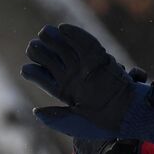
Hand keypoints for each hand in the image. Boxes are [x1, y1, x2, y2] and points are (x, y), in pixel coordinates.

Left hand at [21, 24, 153, 148]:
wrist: (127, 115)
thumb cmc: (102, 123)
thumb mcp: (75, 124)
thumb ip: (55, 119)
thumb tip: (35, 111)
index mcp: (66, 93)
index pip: (45, 79)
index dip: (34, 73)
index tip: (26, 69)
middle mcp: (74, 77)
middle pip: (52, 60)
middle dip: (41, 52)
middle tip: (33, 46)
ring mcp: (86, 66)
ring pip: (65, 49)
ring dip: (53, 40)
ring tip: (44, 33)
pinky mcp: (100, 57)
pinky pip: (86, 43)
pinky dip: (75, 34)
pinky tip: (63, 29)